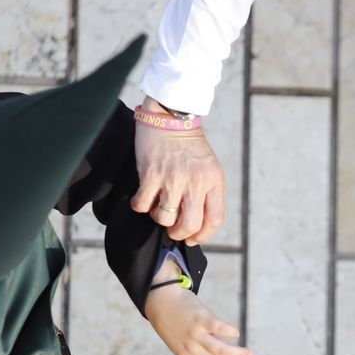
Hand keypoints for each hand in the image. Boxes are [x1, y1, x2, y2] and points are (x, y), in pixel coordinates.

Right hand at [132, 97, 225, 245]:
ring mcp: (172, 178)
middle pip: (190, 225)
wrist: (169, 116)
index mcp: (213, 180)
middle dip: (179, 233)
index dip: (203, 236)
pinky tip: (143, 196)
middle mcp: (196, 181)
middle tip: (173, 228)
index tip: (193, 238)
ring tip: (158, 206)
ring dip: (159, 218)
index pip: (214, 220)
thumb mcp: (209, 168)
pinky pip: (142, 205)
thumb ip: (206, 194)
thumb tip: (195, 227)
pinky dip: (140, 206)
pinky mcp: (150, 174)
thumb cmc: (188, 146)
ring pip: (165, 218)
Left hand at [144, 285, 251, 354]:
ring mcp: (195, 334)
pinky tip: (236, 332)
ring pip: (222, 350)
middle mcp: (191, 349)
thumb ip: (202, 354)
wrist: (159, 302)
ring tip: (250, 353)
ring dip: (239, 354)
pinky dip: (229, 331)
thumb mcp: (183, 345)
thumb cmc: (175, 325)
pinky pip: (218, 327)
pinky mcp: (200, 317)